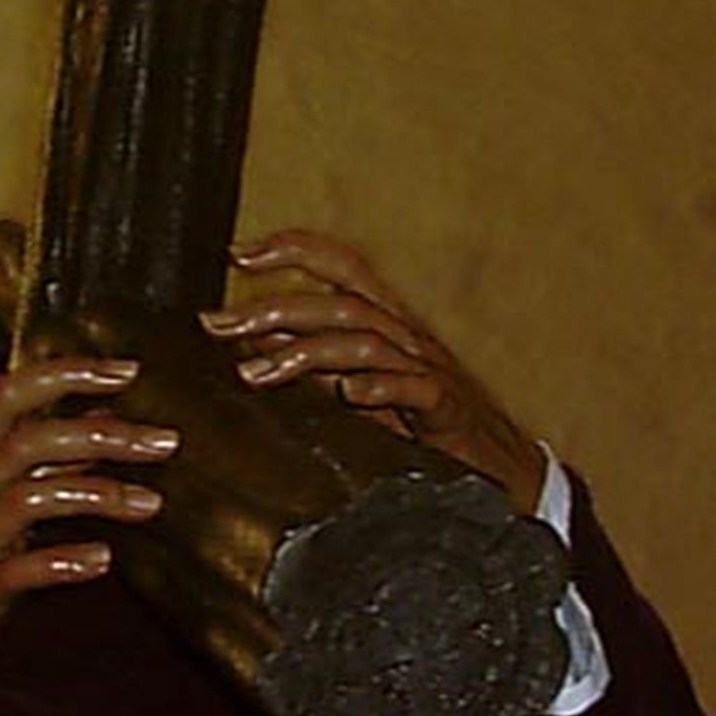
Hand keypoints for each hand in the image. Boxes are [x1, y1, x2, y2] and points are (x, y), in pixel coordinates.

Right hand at [0, 357, 178, 695]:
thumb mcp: (0, 497)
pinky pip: (15, 571)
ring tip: (150, 503)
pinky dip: (61, 560)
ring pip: (27, 498)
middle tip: (164, 441)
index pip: (11, 393)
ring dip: (96, 494)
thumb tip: (107, 415)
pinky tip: (103, 559)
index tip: (127, 370)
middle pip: (29, 440)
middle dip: (101, 434)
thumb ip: (52, 457)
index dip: (66, 374)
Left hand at [199, 229, 544, 514]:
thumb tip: (251, 337)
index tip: (236, 253)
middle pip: (337, 302)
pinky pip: (414, 389)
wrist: (499, 468)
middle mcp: (404, 333)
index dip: (292, 248)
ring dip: (303, 353)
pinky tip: (350, 394)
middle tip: (216, 325)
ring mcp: (426, 367)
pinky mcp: (446, 407)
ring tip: (253, 374)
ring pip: (363, 341)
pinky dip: (380, 387)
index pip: (339, 263)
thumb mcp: (356, 382)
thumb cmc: (422, 420)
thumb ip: (310, 358)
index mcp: (384, 318)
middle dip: (270, 309)